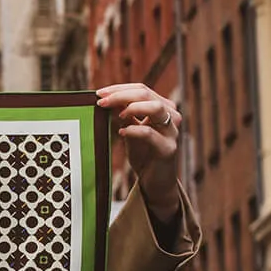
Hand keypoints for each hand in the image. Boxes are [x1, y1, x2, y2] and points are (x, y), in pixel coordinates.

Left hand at [95, 83, 181, 220]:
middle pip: (146, 94)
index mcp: (163, 108)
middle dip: (120, 95)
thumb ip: (122, 115)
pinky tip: (121, 133)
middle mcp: (171, 116)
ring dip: (131, 107)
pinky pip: (149, 133)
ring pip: (155, 108)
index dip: (119, 88)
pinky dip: (133, 130)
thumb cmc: (144, 154)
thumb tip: (106, 99)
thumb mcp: (130, 130)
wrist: (155, 182)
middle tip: (101, 101)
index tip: (98, 93)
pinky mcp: (168, 149)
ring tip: (117, 115)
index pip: (141, 89)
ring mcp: (172, 132)